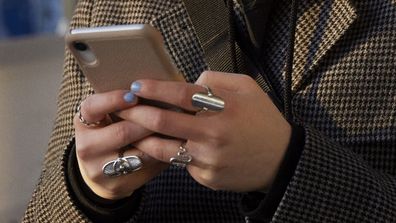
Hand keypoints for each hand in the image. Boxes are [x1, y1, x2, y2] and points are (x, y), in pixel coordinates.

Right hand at [73, 90, 167, 199]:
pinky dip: (162, 153)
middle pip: (122, 132)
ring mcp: (99, 168)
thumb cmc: (112, 130)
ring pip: (138, 152)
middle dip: (149, 120)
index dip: (113, 100)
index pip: (92, 107)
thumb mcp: (110, 115)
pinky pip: (146, 166)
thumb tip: (159, 85)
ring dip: (160, 138)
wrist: (102, 170)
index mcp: (83, 121)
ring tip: (177, 126)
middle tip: (171, 110)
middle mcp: (86, 145)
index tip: (133, 95)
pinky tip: (174, 144)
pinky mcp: (117, 184)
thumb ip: (127, 102)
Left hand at [117, 71, 291, 191]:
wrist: (281, 161)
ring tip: (132, 129)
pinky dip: (169, 154)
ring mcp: (208, 160)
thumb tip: (187, 82)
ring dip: (143, 138)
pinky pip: (180, 164)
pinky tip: (162, 147)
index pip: (179, 94)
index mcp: (224, 108)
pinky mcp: (206, 178)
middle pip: (162, 122)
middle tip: (122, 107)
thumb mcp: (248, 88)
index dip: (154, 88)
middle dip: (136, 113)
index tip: (136, 85)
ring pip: (163, 149)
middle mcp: (212, 135)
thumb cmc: (263, 121)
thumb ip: (216, 80)